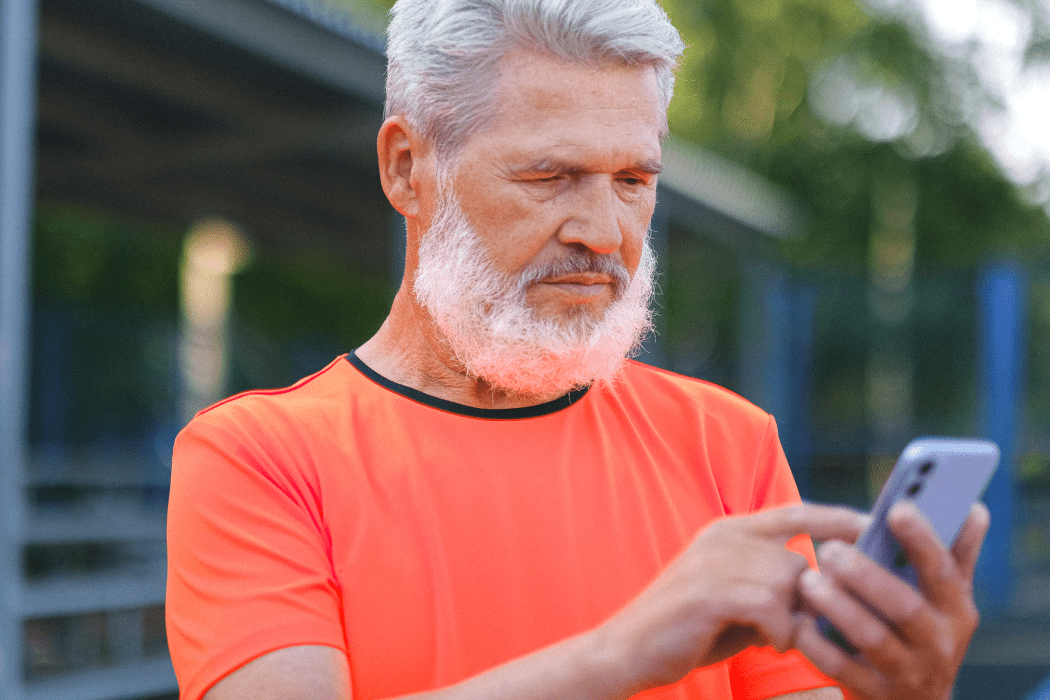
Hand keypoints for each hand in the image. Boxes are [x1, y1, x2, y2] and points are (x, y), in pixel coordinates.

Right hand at [600, 504, 866, 691]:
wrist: (627, 649)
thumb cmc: (689, 628)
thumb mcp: (736, 595)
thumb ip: (774, 584)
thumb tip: (827, 592)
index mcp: (730, 530)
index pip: (796, 512)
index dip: (838, 518)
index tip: (874, 527)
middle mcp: (724, 536)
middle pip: (799, 560)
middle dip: (810, 600)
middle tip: (798, 629)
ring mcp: (715, 561)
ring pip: (790, 584)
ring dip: (793, 619)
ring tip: (773, 637)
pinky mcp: (710, 591)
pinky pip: (773, 608)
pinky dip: (779, 631)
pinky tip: (765, 641)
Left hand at [795, 501, 990, 699]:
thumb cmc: (928, 630)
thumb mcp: (949, 598)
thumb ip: (956, 553)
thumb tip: (973, 508)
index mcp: (955, 610)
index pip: (943, 571)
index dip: (922, 539)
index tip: (897, 508)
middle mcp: (938, 642)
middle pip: (903, 606)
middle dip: (866, 575)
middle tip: (830, 548)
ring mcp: (907, 671)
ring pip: (872, 638)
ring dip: (838, 607)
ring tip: (808, 579)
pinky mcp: (874, 691)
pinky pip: (842, 668)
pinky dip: (818, 645)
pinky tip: (799, 623)